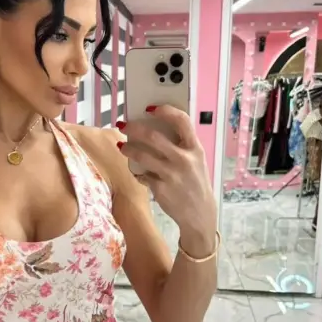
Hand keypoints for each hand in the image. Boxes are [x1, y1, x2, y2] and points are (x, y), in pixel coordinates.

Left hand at [118, 106, 217, 252]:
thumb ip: (181, 146)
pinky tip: (137, 172)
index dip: (165, 111)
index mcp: (195, 148)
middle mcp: (184, 159)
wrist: (199, 213)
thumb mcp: (196, 161)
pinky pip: (142, 175)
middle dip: (134, 128)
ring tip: (122, 146)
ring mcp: (171, 174)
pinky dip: (137, 172)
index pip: (181, 121)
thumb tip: (155, 130)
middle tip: (123, 125)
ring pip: (142, 155)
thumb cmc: (195, 183)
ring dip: (128, 149)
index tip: (150, 108)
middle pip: (153, 137)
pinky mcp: (160, 188)